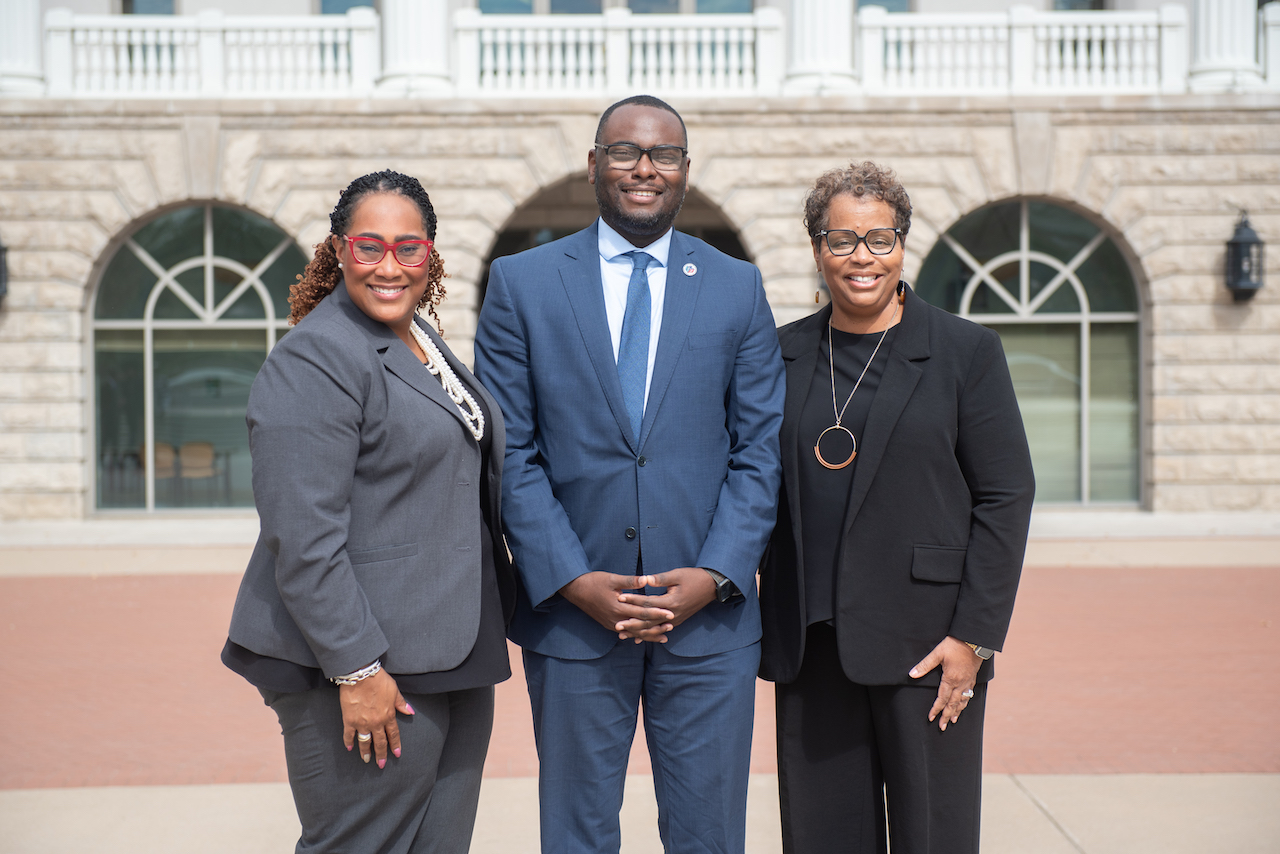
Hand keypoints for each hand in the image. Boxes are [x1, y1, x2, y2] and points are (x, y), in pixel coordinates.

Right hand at [340, 668, 414, 767]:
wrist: (361, 676)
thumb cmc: (379, 680)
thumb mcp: (395, 691)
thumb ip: (401, 704)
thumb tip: (411, 712)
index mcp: (388, 716)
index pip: (393, 734)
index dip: (395, 745)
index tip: (396, 754)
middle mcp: (376, 722)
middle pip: (380, 742)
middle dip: (381, 754)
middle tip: (381, 764)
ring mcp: (362, 723)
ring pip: (365, 742)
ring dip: (366, 752)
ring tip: (366, 760)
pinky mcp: (349, 720)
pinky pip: (349, 735)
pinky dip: (349, 742)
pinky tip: (349, 748)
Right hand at [560, 571, 674, 642]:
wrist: (575, 590)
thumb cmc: (594, 581)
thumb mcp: (612, 578)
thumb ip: (630, 581)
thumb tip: (647, 579)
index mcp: (618, 607)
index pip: (643, 613)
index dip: (658, 613)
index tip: (671, 613)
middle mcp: (616, 619)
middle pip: (640, 626)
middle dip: (657, 627)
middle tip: (671, 626)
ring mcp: (612, 624)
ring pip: (634, 632)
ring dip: (649, 634)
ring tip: (663, 635)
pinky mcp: (608, 625)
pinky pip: (626, 632)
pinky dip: (637, 634)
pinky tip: (645, 636)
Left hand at [618, 567, 716, 637]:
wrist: (711, 587)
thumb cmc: (693, 577)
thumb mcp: (677, 575)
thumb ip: (660, 579)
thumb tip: (644, 579)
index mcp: (671, 602)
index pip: (648, 603)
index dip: (633, 600)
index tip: (620, 598)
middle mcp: (673, 614)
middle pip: (648, 621)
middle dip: (632, 623)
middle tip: (617, 626)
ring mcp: (675, 620)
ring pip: (653, 628)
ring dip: (638, 632)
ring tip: (623, 634)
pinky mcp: (677, 621)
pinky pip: (660, 630)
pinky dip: (648, 634)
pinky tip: (638, 638)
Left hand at [909, 635, 981, 731]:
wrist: (975, 639)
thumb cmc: (955, 645)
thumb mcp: (937, 653)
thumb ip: (925, 665)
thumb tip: (912, 674)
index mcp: (950, 679)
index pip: (941, 699)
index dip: (936, 709)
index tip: (931, 718)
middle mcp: (960, 683)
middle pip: (952, 704)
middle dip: (947, 716)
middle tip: (942, 727)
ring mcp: (968, 681)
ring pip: (962, 701)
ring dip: (957, 712)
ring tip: (953, 720)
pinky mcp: (973, 678)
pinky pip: (969, 694)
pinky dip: (965, 703)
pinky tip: (964, 704)